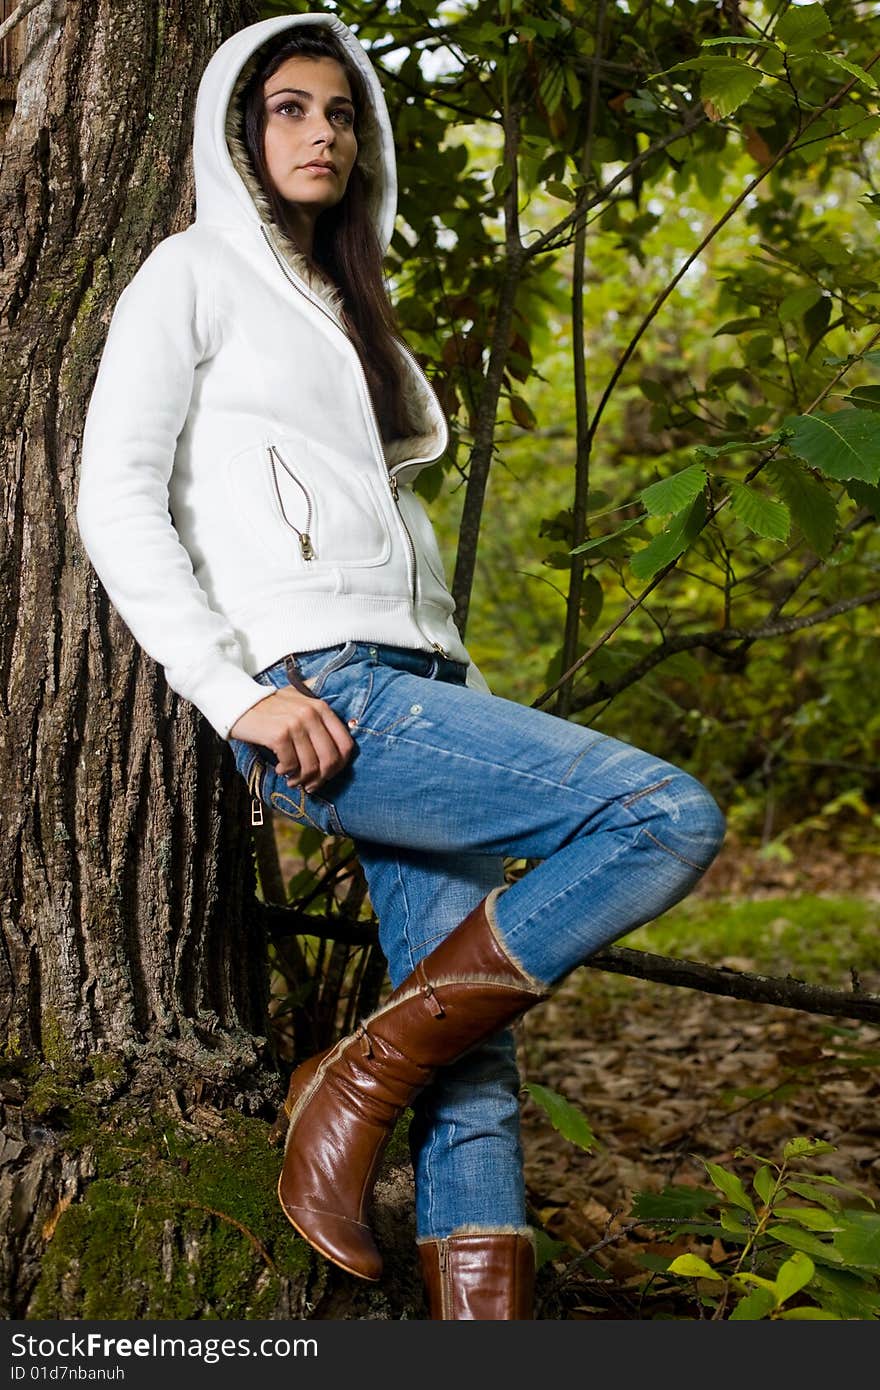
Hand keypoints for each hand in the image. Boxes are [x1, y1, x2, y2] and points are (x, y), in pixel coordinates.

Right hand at [229, 686, 354, 791]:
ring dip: (301, 779)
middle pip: (330, 759)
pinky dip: (286, 772)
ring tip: (292, 780)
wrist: (240, 702)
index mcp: (322, 708)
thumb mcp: (301, 704)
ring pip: (311, 766)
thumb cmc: (272, 708)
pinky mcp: (279, 735)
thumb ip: (321, 720)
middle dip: (321, 778)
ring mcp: (296, 724)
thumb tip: (339, 751)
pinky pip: (291, 765)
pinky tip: (280, 769)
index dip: (339, 766)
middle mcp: (312, 714)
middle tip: (310, 785)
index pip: (346, 744)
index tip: (327, 774)